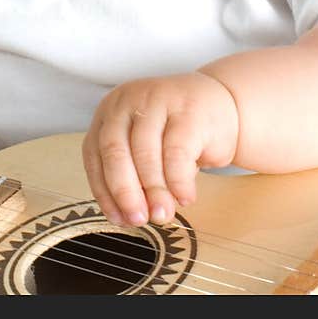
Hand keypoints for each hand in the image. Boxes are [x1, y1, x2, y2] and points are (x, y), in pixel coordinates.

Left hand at [82, 71, 238, 226]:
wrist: (222, 106)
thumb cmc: (178, 133)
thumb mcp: (147, 149)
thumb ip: (134, 175)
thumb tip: (130, 216)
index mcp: (111, 110)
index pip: (95, 153)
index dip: (104, 191)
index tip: (119, 218)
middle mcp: (129, 99)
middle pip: (115, 151)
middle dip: (125, 192)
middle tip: (139, 220)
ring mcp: (158, 99)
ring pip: (146, 153)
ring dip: (153, 191)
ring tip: (163, 214)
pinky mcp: (188, 109)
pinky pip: (177, 152)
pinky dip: (178, 181)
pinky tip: (185, 198)